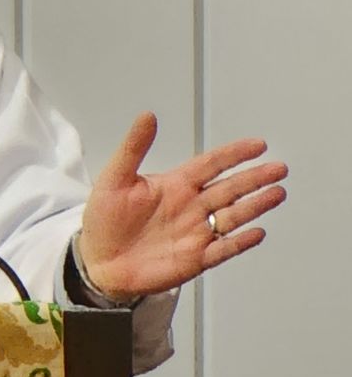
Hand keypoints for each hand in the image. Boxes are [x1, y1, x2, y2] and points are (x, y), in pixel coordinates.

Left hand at [79, 112, 285, 300]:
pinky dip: (240, 241)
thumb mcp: (115, 178)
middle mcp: (190, 206)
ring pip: (232, 216)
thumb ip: (134, 147)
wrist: (98, 261)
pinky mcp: (194, 259)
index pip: (211, 164)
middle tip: (279, 168)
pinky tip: (256, 231)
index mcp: (175, 185)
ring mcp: (195, 232)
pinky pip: (223, 248)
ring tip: (277, 193)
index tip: (258, 145)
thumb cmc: (104, 219)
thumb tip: (148, 115)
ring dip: (255, 205)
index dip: (234, 154)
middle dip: (255, 178)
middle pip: (229, 188)